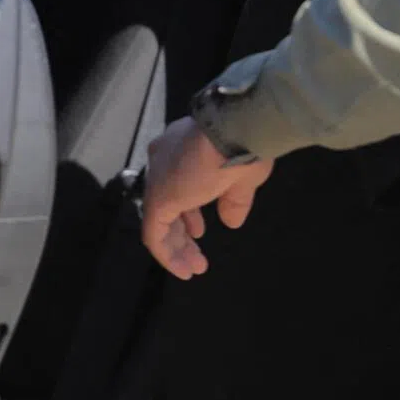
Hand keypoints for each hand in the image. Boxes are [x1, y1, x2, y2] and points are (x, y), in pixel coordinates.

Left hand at [141, 117, 272, 279]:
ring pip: (160, 219)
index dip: (189, 209)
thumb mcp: (244, 176)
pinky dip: (168, 254)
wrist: (236, 129)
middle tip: (197, 252)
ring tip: (194, 266)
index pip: (178, 182)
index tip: (201, 228)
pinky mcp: (158, 200)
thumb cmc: (244, 146)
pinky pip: (155, 234)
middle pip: (168, 202)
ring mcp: (159, 179)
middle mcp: (164, 159)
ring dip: (178, 246)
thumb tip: (231, 222)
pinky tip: (184, 270)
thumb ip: (234, 201)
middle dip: (183, 231)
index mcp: (182, 146)